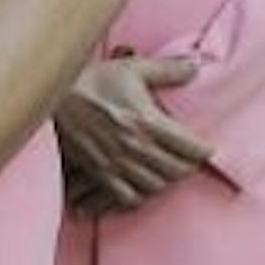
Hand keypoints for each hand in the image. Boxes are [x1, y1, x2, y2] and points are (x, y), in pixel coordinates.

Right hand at [53, 54, 211, 214]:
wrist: (55, 95)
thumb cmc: (96, 79)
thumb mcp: (133, 68)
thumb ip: (168, 69)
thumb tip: (196, 67)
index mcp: (146, 121)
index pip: (189, 147)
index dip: (204, 150)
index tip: (208, 148)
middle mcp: (134, 147)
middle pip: (176, 171)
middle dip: (189, 166)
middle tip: (192, 159)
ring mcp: (117, 163)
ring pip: (156, 186)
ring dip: (167, 180)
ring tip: (171, 170)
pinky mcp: (100, 173)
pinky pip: (128, 197)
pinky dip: (141, 196)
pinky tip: (145, 185)